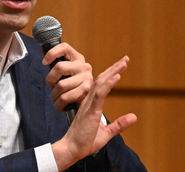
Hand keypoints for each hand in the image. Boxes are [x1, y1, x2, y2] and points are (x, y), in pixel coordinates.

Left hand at [43, 42, 92, 111]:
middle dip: (50, 79)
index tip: (44, 62)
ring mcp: (87, 77)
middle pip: (59, 67)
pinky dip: (59, 103)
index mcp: (77, 58)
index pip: (64, 47)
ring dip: (54, 95)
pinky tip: (60, 104)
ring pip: (61, 85)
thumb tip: (43, 51)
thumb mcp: (63, 72)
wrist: (86, 103)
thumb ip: (54, 62)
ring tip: (56, 97)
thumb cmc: (70, 86)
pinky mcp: (86, 90)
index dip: (52, 53)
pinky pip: (65, 97)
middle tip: (52, 86)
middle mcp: (84, 66)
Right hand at [51, 56, 136, 170]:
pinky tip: (116, 76)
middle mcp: (89, 101)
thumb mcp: (106, 132)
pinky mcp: (91, 110)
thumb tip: (134, 116)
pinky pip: (100, 94)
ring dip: (113, 72)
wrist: (72, 149)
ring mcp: (89, 104)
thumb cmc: (84, 141)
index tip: (121, 65)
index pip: (102, 85)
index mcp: (92, 104)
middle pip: (102, 80)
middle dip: (114, 68)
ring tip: (123, 63)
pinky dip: (108, 84)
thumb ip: (119, 124)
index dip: (112, 74)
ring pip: (101, 83)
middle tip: (125, 59)